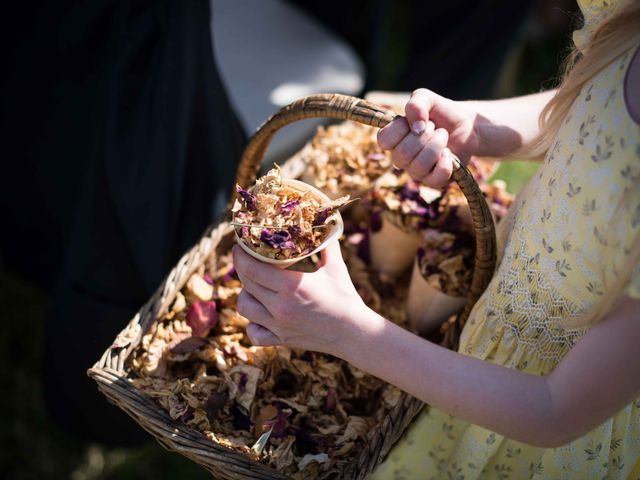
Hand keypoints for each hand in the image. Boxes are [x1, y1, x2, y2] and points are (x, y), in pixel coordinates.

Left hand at [232, 241, 378, 356]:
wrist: (355, 333)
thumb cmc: (347, 298)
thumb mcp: (336, 267)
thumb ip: (326, 245)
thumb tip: (324, 223)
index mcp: (292, 286)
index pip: (252, 269)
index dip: (240, 255)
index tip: (239, 246)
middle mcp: (280, 307)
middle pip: (246, 284)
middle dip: (243, 269)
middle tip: (247, 259)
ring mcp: (279, 326)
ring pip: (244, 308)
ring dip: (246, 295)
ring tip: (255, 287)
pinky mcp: (282, 340)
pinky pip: (254, 334)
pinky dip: (253, 325)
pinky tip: (261, 315)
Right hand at [377, 88, 480, 187]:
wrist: (467, 125)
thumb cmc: (441, 113)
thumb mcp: (427, 98)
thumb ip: (416, 103)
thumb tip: (417, 126)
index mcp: (393, 139)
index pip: (384, 140)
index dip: (401, 129)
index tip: (417, 120)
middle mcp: (401, 158)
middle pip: (402, 154)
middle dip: (425, 135)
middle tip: (435, 127)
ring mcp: (416, 171)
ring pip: (418, 166)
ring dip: (436, 145)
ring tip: (443, 136)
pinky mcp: (433, 181)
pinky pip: (434, 179)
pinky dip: (445, 163)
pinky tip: (449, 154)